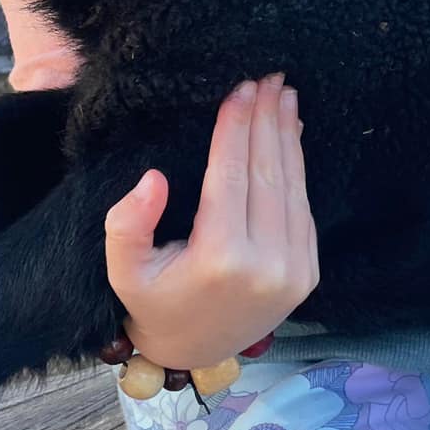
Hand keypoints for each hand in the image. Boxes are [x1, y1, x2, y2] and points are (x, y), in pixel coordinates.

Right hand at [104, 74, 317, 370]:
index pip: (230, 176)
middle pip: (267, 173)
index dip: (236, 127)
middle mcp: (266, 265)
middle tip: (269, 75)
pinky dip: (296, 167)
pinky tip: (290, 134)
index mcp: (220, 260)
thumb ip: (126, 225)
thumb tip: (152, 179)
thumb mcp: (122, 271)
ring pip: (291, 187)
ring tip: (284, 94)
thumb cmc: (153, 303)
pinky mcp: (308, 274)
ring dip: (287, 135)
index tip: (240, 86)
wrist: (194, 353)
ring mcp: (293, 270)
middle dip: (267, 120)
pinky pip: (302, 208)